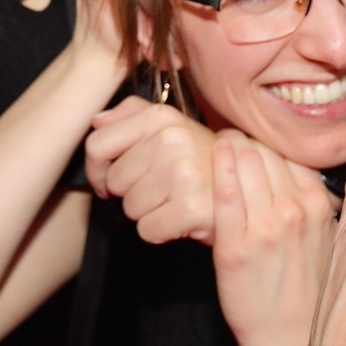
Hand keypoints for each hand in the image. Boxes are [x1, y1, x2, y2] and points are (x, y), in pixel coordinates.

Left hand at [85, 97, 218, 244]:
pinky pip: (147, 229)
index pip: (97, 144)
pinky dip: (159, 231)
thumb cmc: (201, 160)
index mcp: (160, 117)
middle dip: (129, 192)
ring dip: (146, 212)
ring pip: (129, 207)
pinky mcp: (191, 207)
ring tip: (171, 201)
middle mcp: (171, 140)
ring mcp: (183, 173)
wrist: (248, 189)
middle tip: (157, 190)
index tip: (108, 180)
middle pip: (113, 181)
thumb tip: (96, 120)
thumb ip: (132, 115)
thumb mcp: (171, 125)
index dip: (96, 169)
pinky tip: (178, 219)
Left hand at [212, 132, 336, 345]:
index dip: (262, 144)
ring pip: (242, 163)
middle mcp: (296, 210)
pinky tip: (209, 159)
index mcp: (319, 205)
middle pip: (262, 151)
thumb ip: (310, 201)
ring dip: (224, 150)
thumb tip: (289, 171)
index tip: (248, 145)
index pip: (285, 152)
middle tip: (224, 142)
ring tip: (212, 149)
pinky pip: (224, 196)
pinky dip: (216, 171)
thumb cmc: (308, 294)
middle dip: (240, 142)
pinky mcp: (235, 249)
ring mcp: (266, 228)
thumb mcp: (325, 239)